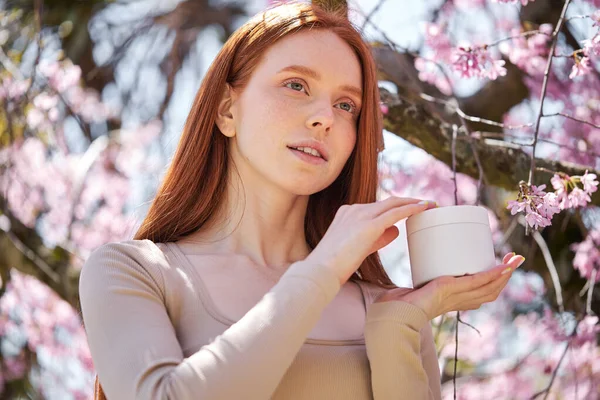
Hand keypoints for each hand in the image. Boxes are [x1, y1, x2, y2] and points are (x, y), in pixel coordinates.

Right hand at [306, 197, 436, 284]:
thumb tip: (395, 230)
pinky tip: (424, 207)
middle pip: (387, 201)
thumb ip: (376, 237)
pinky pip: (396, 212)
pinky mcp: (369, 225)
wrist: (320, 271)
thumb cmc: (334, 266)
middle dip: (407, 201)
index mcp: (347, 213)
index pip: (375, 207)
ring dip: (413, 203)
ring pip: (393, 203)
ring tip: (429, 205)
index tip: (408, 208)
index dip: (394, 207)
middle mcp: (354, 209)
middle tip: (425, 204)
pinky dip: (412, 208)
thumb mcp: (357, 247)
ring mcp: (360, 215)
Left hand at [374, 253, 525, 319]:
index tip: (501, 269)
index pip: (478, 294)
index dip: (493, 283)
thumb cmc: (396, 306)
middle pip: (489, 291)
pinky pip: (475, 281)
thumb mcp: (413, 291)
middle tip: (514, 260)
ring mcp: (453, 296)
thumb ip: (416, 282)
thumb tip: (413, 267)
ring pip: (487, 287)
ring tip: (515, 260)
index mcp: (451, 302)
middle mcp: (456, 301)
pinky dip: (491, 275)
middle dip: (505, 276)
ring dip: (504, 274)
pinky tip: (502, 267)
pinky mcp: (447, 289)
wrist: (390, 314)